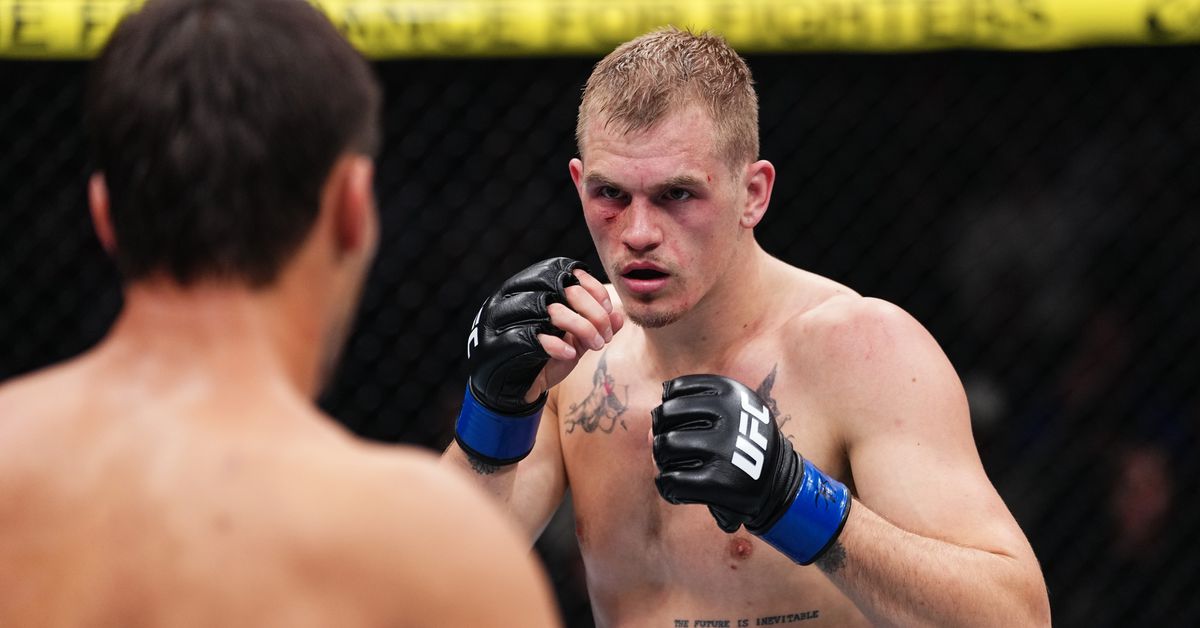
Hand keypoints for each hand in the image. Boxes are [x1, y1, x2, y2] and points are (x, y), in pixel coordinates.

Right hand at [467, 257, 619, 413]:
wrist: (516, 388)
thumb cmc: (547, 357)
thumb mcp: (577, 339)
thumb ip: (597, 325)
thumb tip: (619, 314)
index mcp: (533, 287)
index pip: (566, 271)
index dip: (593, 288)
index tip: (608, 310)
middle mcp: (518, 296)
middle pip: (565, 289)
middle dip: (594, 312)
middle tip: (606, 336)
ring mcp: (509, 318)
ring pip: (554, 311)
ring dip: (584, 328)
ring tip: (596, 346)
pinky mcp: (506, 343)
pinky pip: (536, 337)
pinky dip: (559, 345)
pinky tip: (571, 355)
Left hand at [651, 374, 850, 563]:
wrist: (779, 484)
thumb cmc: (742, 445)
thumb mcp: (729, 411)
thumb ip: (686, 412)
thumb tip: (649, 434)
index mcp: (730, 391)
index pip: (674, 391)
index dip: (671, 410)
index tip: (682, 425)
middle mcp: (729, 415)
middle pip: (664, 416)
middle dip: (662, 434)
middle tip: (673, 451)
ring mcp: (724, 448)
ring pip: (664, 446)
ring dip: (663, 461)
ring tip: (676, 469)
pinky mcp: (719, 481)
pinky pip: (670, 481)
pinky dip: (667, 487)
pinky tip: (678, 489)